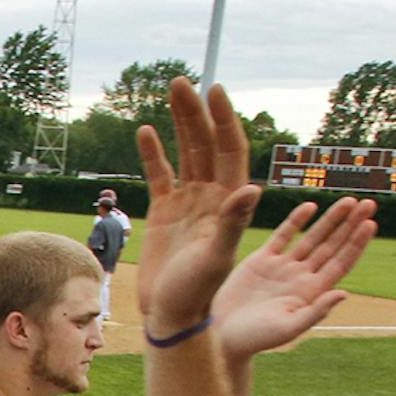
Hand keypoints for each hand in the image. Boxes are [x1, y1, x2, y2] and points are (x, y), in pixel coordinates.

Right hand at [134, 77, 262, 336]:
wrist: (172, 314)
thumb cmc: (198, 291)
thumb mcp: (216, 257)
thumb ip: (233, 222)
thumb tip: (250, 189)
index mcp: (232, 202)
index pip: (232, 150)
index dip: (224, 120)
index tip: (214, 91)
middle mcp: (214, 195)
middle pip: (208, 143)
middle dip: (197, 111)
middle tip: (183, 82)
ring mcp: (190, 201)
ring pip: (187, 151)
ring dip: (180, 121)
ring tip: (173, 89)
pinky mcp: (166, 211)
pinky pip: (161, 174)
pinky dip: (153, 153)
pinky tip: (145, 131)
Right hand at [210, 197, 379, 362]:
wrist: (224, 335)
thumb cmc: (256, 339)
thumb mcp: (288, 328)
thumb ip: (316, 311)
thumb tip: (343, 293)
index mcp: (311, 292)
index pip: (341, 262)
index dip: (356, 243)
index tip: (370, 224)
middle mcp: (301, 276)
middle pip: (332, 245)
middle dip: (351, 225)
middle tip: (369, 203)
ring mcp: (283, 266)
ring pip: (313, 237)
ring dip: (331, 219)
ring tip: (349, 201)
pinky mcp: (262, 260)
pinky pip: (284, 235)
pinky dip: (296, 221)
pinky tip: (311, 207)